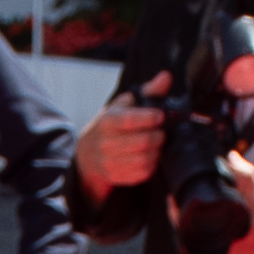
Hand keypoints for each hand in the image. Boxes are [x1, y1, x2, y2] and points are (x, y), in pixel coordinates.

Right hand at [74, 72, 171, 201]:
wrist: (88, 152)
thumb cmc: (113, 123)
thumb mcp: (126, 104)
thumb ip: (148, 91)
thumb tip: (166, 77)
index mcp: (107, 121)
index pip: (131, 120)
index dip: (151, 118)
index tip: (160, 116)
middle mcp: (105, 143)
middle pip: (143, 141)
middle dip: (158, 135)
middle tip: (160, 131)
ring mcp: (109, 162)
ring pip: (145, 158)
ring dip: (157, 150)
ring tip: (156, 143)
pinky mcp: (116, 176)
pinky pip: (142, 173)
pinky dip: (152, 164)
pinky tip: (150, 155)